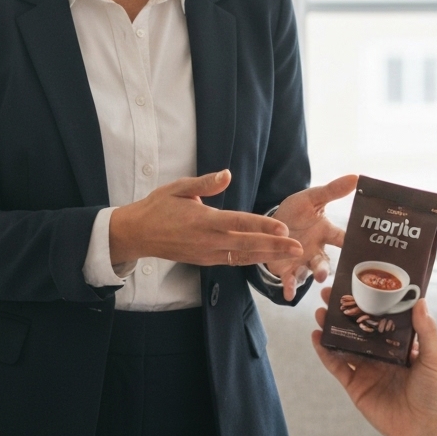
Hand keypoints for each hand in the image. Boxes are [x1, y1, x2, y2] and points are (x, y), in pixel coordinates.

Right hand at [108, 170, 302, 266]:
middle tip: (298, 249)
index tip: (283, 228)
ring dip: (268, 256)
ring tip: (291, 256)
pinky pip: (233, 261)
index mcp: (203, 220)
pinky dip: (251, 260)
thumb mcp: (179, 187)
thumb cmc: (159, 206)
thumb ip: (205, 183)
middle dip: (275, 247)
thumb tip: (227, 174)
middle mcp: (208, 241)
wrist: (138, 234)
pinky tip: (267, 257)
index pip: (239, 223)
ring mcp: (207, 254)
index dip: (262, 226)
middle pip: (247, 245)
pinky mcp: (205, 261)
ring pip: (243, 257)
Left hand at [265, 174, 357, 301]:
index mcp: (325, 232)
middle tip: (326, 273)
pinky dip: (290, 288)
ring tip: (316, 279)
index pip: (342, 238)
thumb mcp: (311, 198)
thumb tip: (356, 177)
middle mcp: (317, 250)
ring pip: (310, 272)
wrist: (271, 225)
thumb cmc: (295, 213)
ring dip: (312, 276)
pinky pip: (290, 281)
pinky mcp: (288, 270)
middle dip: (326, 268)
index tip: (362, 248)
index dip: (351, 243)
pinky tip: (288, 294)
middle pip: (325, 261)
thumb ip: (331, 191)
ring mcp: (303, 262)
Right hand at [313, 289, 436, 435]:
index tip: (356, 283)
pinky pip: (336, 366)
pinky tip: (316, 337)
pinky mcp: (355, 386)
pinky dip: (325, 353)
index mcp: (399, 344)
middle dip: (343, 310)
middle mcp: (380, 353)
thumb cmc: (436, 393)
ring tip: (320, 312)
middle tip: (329, 292)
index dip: (368, 301)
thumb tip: (420, 299)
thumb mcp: (435, 358)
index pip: (380, 317)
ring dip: (330, 328)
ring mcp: (366, 369)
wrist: (426, 431)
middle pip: (357, 327)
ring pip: (343, 343)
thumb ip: (426, 330)